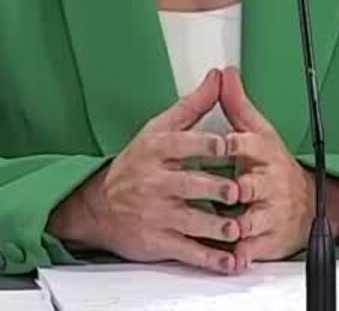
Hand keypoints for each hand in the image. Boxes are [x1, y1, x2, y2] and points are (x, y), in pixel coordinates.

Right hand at [47, 69, 242, 273]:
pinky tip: (230, 260)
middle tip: (239, 191)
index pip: (187, 144)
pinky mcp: (159, 241)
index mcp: (158, 150)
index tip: (233, 145)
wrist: (99, 207)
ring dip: (218, 226)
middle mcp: (156, 182)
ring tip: (238, 228)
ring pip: (192, 220)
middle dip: (217, 189)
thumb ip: (193, 105)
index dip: (213, 145)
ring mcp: (157, 213)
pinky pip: (189, 250)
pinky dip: (211, 258)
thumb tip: (218, 78)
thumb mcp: (159, 128)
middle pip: (191, 184)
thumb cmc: (135, 164)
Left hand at [218, 68, 321, 269]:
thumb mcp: (257, 132)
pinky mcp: (267, 240)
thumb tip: (224, 74)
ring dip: (239, 225)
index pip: (248, 145)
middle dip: (241, 189)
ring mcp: (269, 213)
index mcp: (263, 155)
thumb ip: (236, 106)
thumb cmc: (273, 166)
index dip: (233, 145)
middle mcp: (269, 184)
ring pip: (253, 220)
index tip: (220, 144)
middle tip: (228, 192)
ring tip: (225, 229)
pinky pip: (252, 249)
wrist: (306, 205)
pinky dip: (241, 255)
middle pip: (253, 185)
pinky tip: (228, 258)